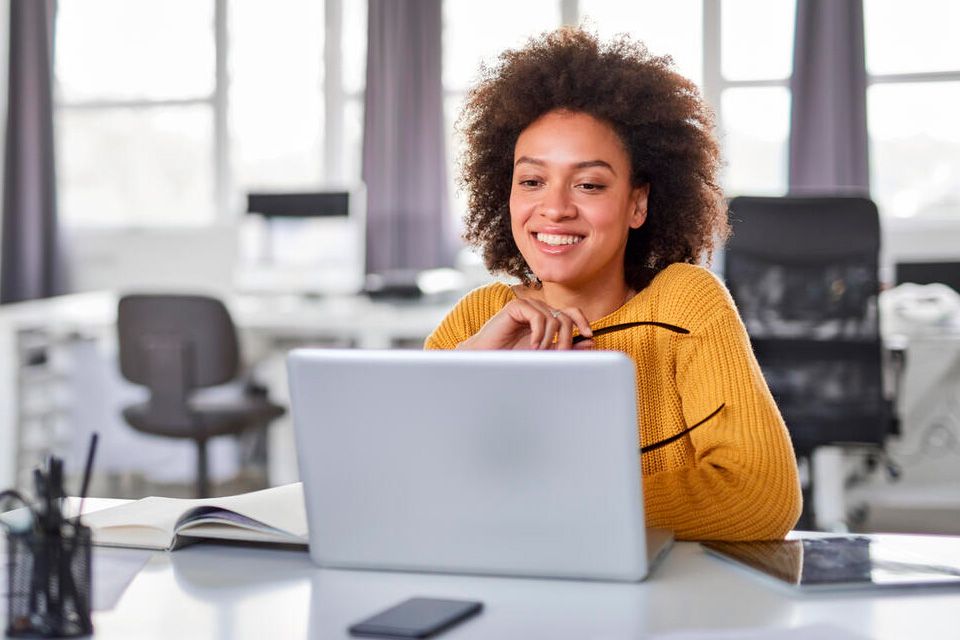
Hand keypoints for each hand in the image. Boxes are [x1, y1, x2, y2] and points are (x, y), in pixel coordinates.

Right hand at [457, 299, 593, 349]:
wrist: (487, 357)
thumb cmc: (513, 357)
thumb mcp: (545, 354)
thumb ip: (566, 348)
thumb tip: (590, 341)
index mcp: (547, 319)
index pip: (571, 312)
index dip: (582, 321)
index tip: (589, 335)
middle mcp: (539, 310)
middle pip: (565, 317)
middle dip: (567, 338)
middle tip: (560, 354)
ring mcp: (528, 306)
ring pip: (553, 318)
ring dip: (550, 339)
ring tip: (539, 352)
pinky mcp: (516, 306)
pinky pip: (538, 316)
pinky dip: (539, 333)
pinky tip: (532, 345)